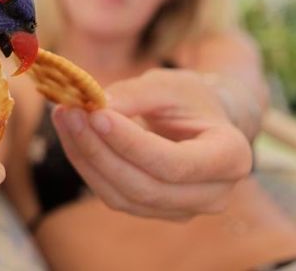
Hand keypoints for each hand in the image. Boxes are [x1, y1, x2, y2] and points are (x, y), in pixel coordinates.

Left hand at [52, 69, 251, 220]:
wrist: (204, 121)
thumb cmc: (190, 99)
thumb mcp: (169, 85)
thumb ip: (134, 95)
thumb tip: (94, 106)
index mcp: (231, 157)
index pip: (175, 164)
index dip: (131, 143)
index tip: (96, 114)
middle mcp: (213, 194)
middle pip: (146, 187)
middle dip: (99, 150)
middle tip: (68, 112)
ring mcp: (184, 209)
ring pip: (123, 196)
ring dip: (86, 157)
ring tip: (64, 117)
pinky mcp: (154, 211)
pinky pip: (112, 196)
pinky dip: (87, 165)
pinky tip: (71, 135)